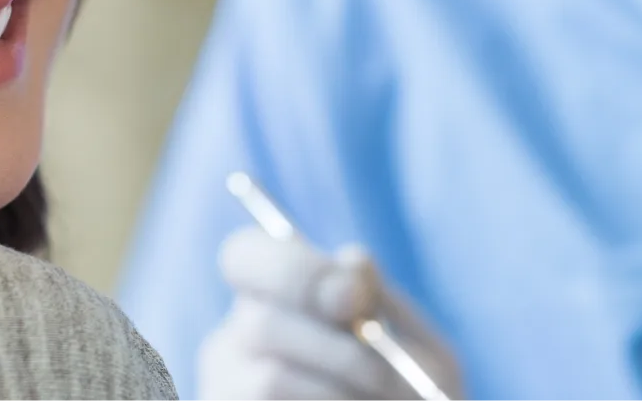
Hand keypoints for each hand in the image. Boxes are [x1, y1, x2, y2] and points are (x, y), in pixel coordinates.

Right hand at [198, 228, 464, 400]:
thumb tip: (351, 259)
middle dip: (334, 349)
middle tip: (379, 374)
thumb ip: (381, 301)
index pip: (243, 255)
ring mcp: (226, 387)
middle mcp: (236, 339)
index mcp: (273, 299)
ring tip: (374, 398)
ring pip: (271, 379)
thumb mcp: (414, 348)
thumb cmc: (415, 399)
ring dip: (338, 392)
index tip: (352, 298)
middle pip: (259, 321)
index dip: (294, 268)